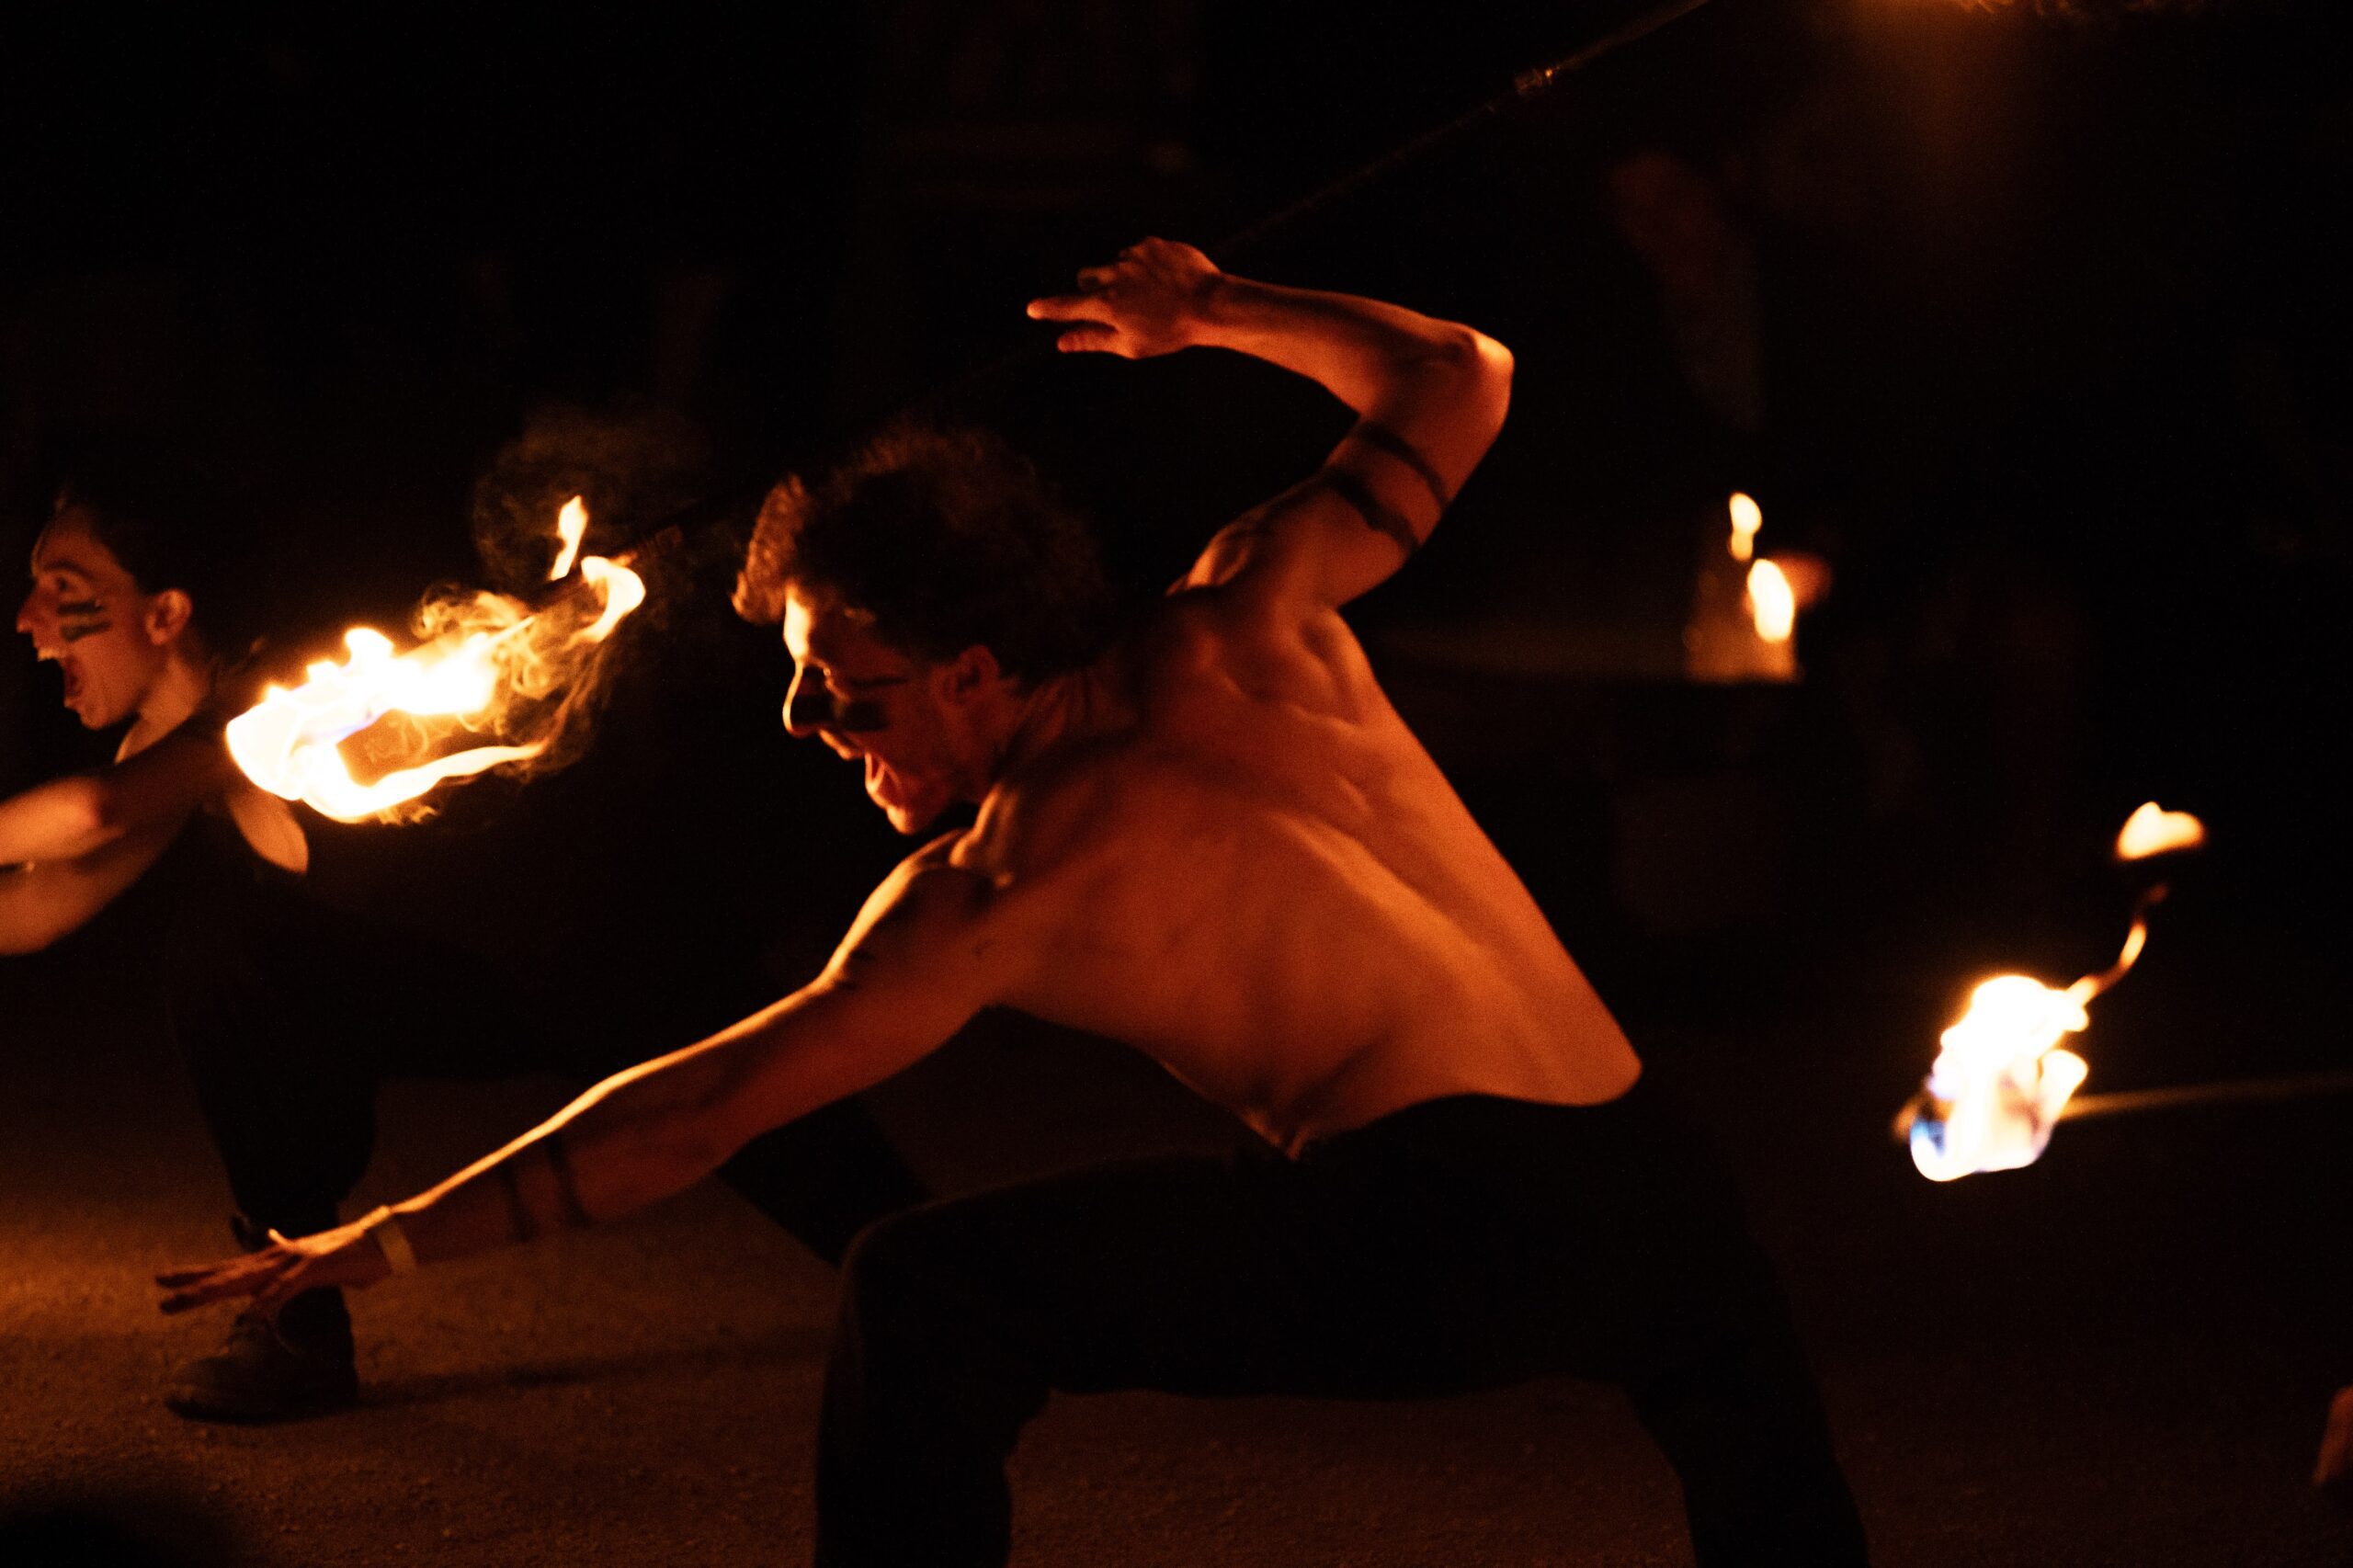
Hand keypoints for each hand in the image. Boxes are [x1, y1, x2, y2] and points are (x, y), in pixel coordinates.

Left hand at [157, 1219, 392, 1317]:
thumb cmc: (354, 1255)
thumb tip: (282, 1263)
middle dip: (193, 1283)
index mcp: (277, 1259)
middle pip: (229, 1273)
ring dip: (217, 1290)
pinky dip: (269, 1300)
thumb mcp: (317, 1264)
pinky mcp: (316, 1267)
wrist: (387, 1240)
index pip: (229, 1269)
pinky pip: (287, 1287)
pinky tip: (252, 1313)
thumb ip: (294, 1269)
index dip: (197, 1274)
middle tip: (159, 1288)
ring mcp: (296, 1261)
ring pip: (248, 1278)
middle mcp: (279, 1257)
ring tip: (188, 1298)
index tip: (165, 1279)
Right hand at [1025, 237, 1221, 357]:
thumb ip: (1093, 340)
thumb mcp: (1131, 346)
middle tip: (1115, 304)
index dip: (1049, 309)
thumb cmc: (1171, 332)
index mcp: (1108, 306)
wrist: (1211, 305)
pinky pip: (1137, 252)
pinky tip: (1164, 280)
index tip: (1032, 309)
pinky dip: (1144, 265)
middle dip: (1092, 288)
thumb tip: (1062, 342)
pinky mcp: (1151, 244)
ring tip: (1152, 294)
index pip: (1068, 306)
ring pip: (1114, 264)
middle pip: (1086, 277)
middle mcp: (1115, 276)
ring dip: (1123, 277)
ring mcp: (1133, 256)